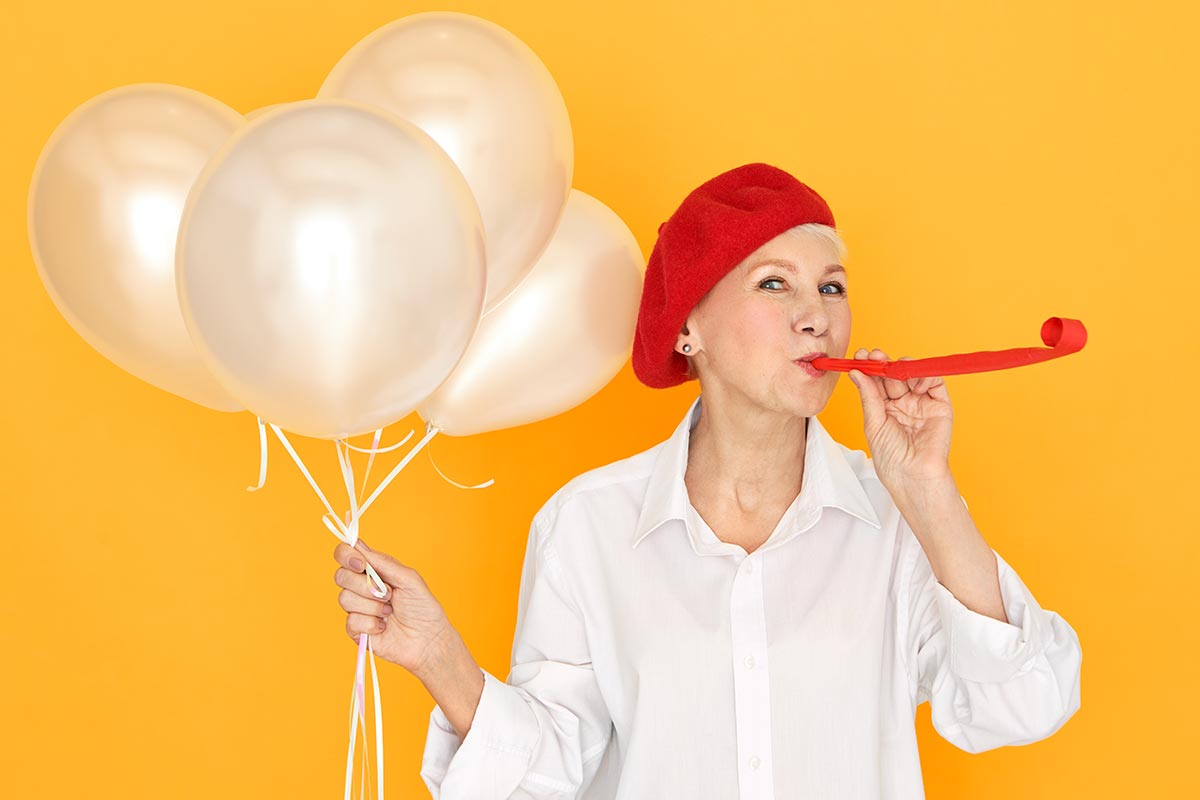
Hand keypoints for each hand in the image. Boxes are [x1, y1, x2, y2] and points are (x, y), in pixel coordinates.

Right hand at [333, 538, 458, 677]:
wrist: (428, 640)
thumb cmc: (422, 607)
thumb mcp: (408, 578)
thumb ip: (383, 563)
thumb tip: (358, 545)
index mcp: (373, 570)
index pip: (345, 554)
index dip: (346, 555)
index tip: (361, 564)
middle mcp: (361, 587)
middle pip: (340, 575)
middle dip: (365, 585)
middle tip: (388, 593)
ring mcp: (357, 608)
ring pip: (345, 598)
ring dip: (372, 605)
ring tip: (389, 611)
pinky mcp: (356, 630)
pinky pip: (351, 620)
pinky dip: (371, 623)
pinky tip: (384, 626)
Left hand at [847, 348, 952, 488]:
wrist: (912, 475)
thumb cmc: (891, 457)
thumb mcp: (873, 423)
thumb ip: (868, 395)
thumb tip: (856, 372)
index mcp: (884, 408)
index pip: (876, 381)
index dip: (868, 367)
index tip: (859, 355)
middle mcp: (903, 403)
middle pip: (892, 375)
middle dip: (883, 362)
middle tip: (873, 355)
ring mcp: (921, 403)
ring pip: (912, 375)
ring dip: (901, 366)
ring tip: (891, 366)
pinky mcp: (940, 405)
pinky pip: (934, 382)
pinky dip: (924, 374)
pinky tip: (912, 377)